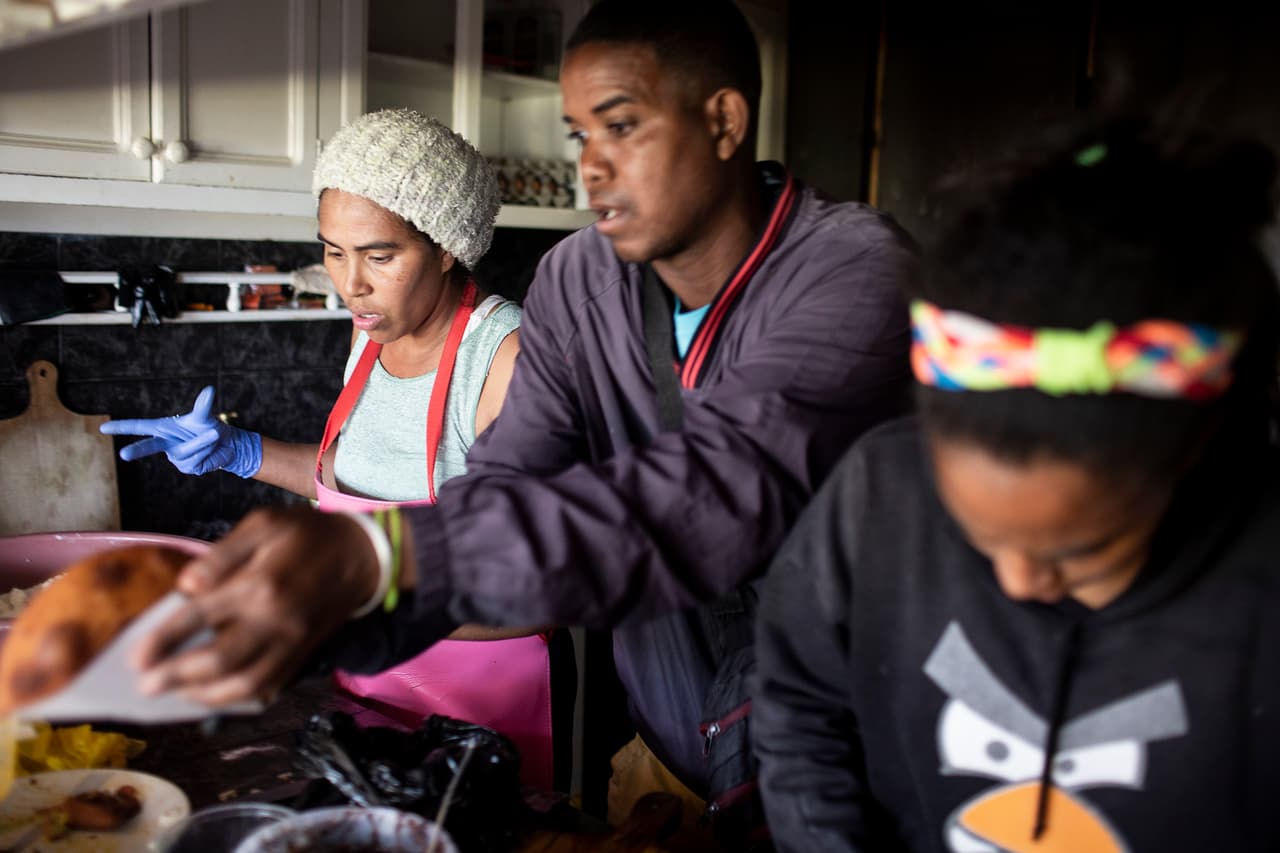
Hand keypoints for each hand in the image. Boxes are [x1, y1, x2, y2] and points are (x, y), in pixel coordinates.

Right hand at [100, 386, 262, 477]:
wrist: (226, 445)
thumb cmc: (208, 427)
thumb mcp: (204, 417)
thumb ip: (202, 407)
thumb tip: (209, 390)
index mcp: (163, 428)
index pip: (138, 427)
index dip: (121, 427)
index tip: (102, 428)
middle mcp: (166, 443)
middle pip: (148, 446)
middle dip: (137, 450)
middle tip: (123, 455)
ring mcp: (175, 457)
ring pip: (185, 450)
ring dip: (202, 442)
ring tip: (212, 437)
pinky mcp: (187, 467)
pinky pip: (195, 459)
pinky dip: (206, 451)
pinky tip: (209, 451)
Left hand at [131, 505, 381, 705]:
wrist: (361, 555)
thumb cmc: (306, 535)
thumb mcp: (263, 525)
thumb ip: (221, 555)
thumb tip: (185, 587)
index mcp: (259, 584)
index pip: (199, 618)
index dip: (162, 641)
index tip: (136, 659)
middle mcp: (275, 620)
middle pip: (220, 661)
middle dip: (176, 678)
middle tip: (146, 687)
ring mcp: (291, 642)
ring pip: (246, 684)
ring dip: (206, 696)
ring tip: (178, 693)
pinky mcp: (303, 654)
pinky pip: (269, 686)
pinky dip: (238, 698)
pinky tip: (216, 693)